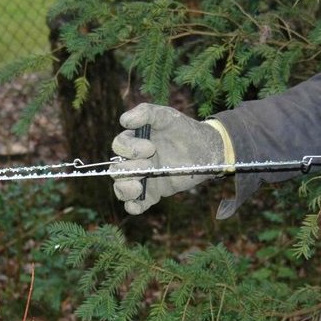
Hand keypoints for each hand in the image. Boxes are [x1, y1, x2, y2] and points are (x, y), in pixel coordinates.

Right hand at [110, 103, 229, 213]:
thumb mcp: (167, 116)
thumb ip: (146, 113)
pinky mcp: (153, 193)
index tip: (151, 148)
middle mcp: (134, 161)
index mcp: (133, 141)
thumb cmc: (184, 130)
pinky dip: (133, 207)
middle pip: (116, 170)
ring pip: (121, 189)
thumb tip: (123, 120)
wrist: (205, 150)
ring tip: (139, 187)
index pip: (119, 146)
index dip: (129, 149)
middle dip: (129, 169)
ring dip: (125, 190)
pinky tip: (137, 204)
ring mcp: (142, 178)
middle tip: (149, 166)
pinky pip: (136, 205)